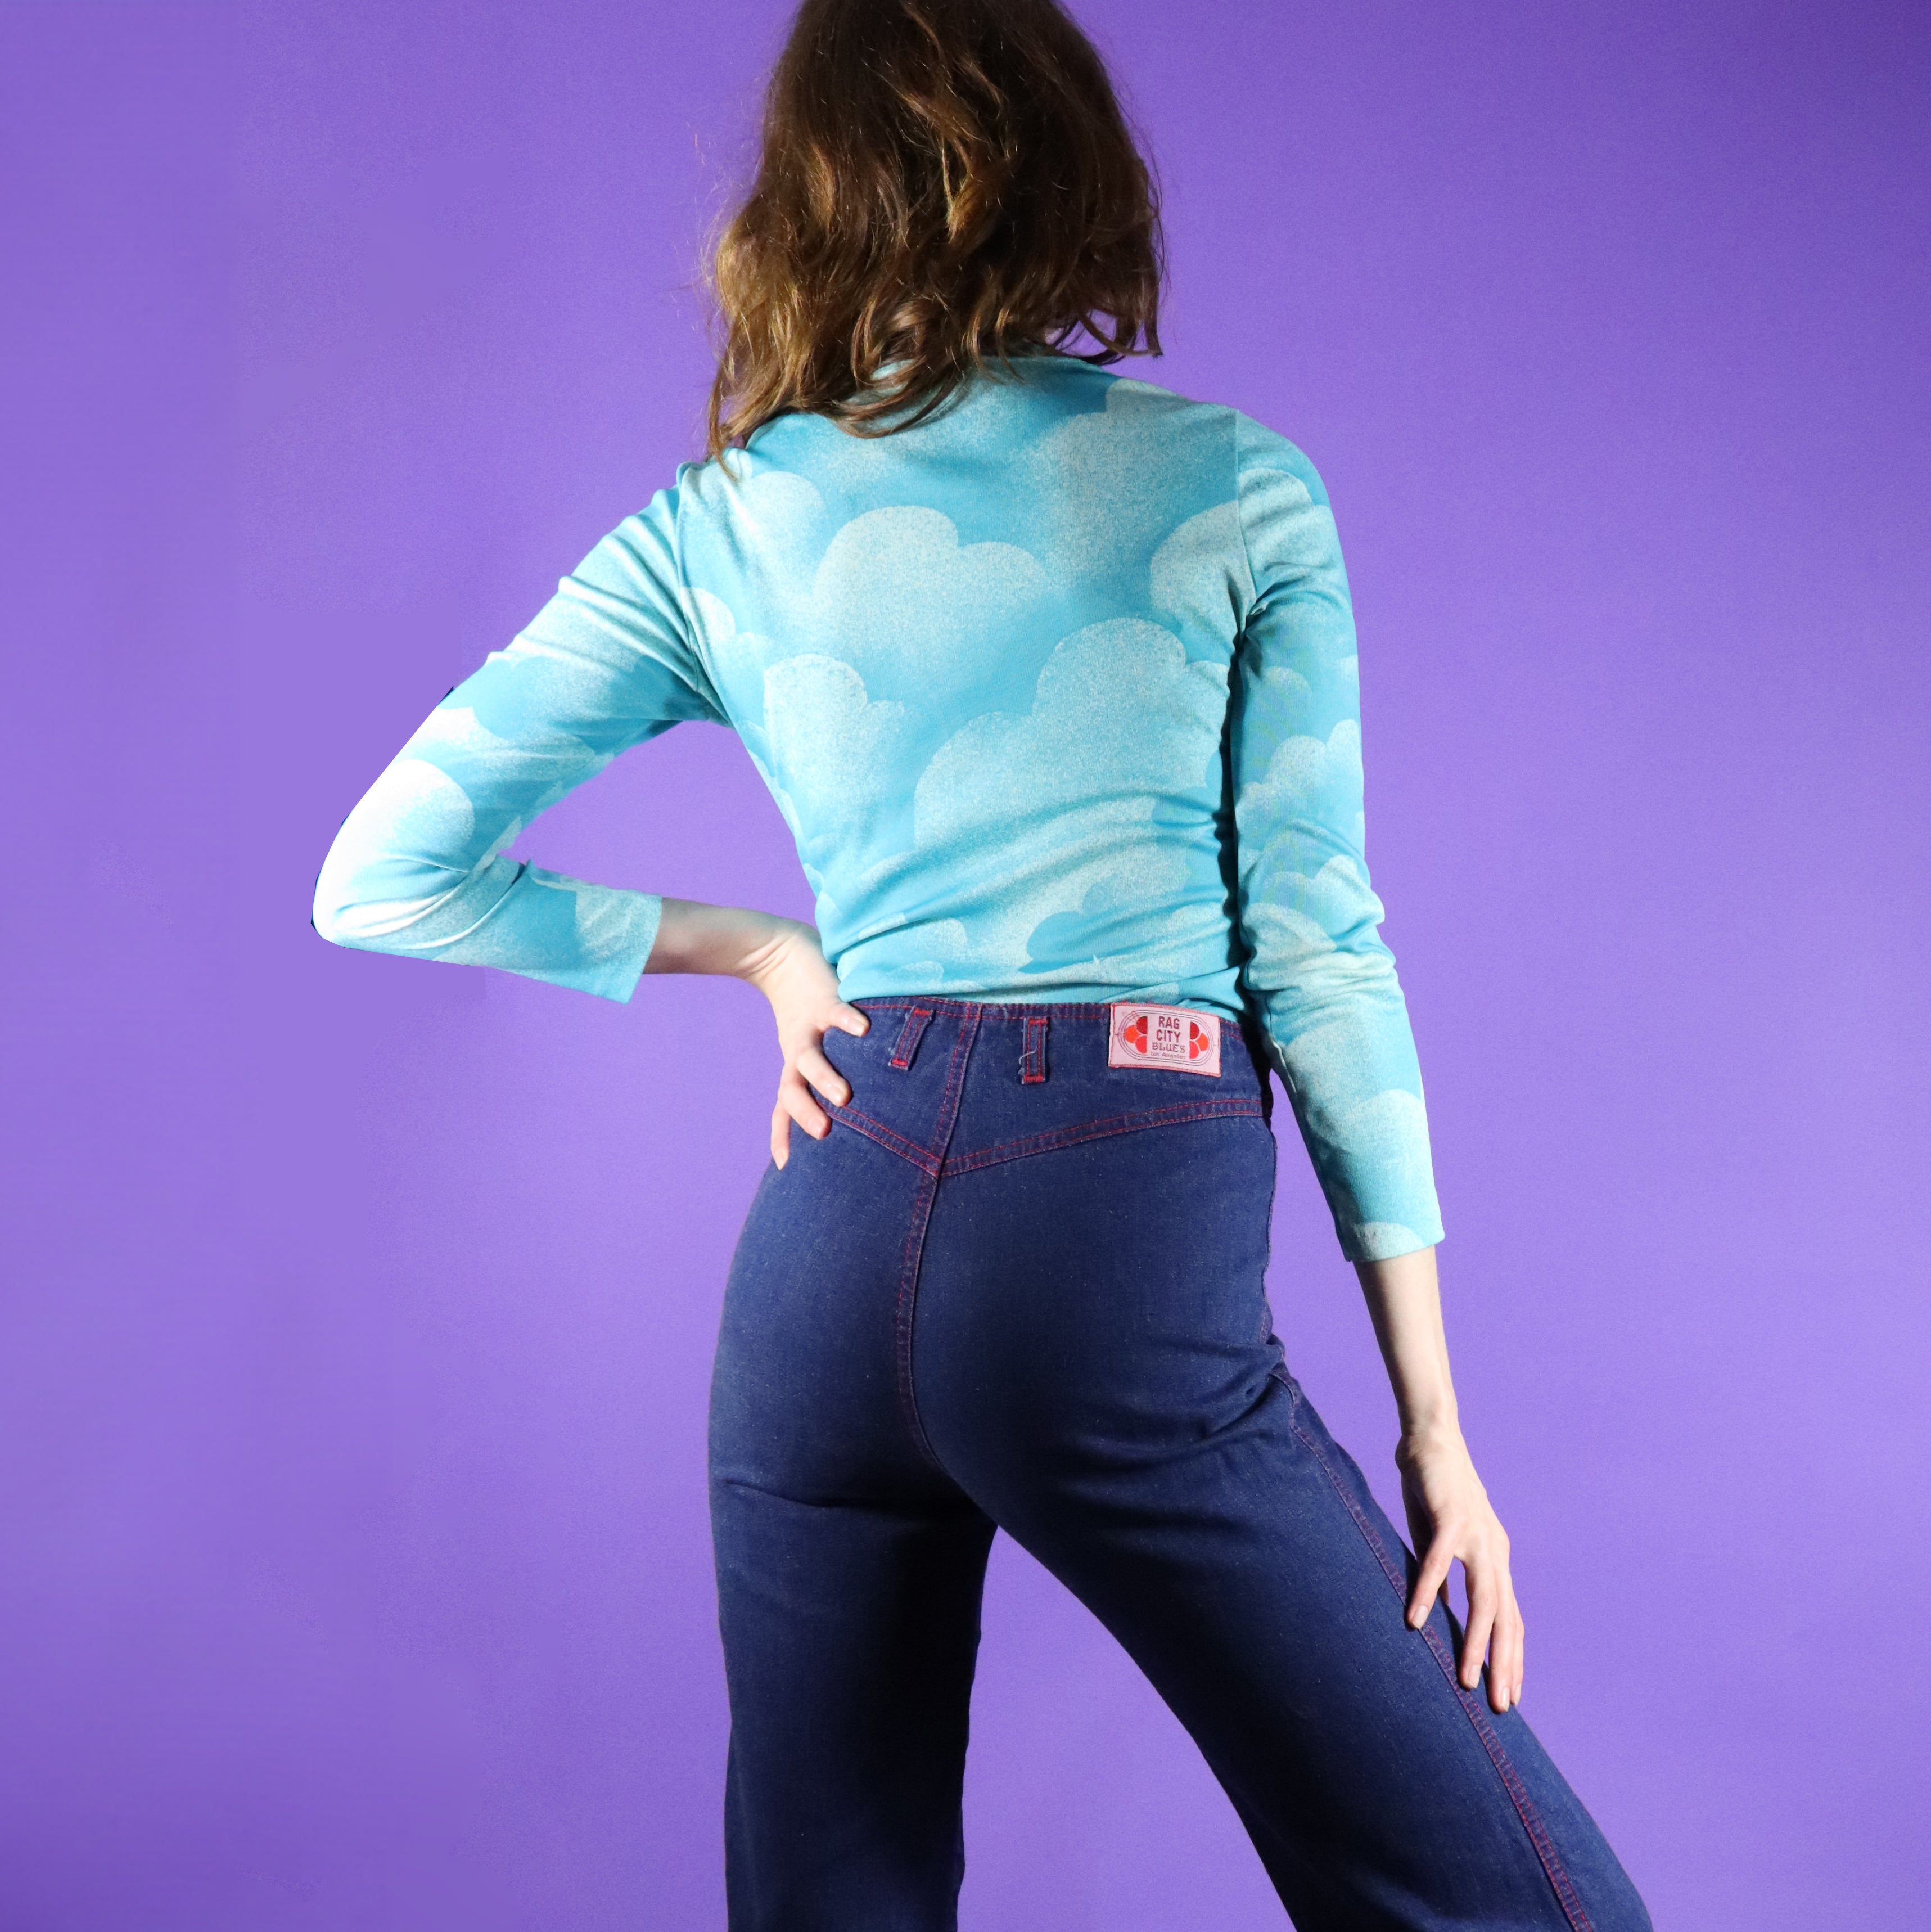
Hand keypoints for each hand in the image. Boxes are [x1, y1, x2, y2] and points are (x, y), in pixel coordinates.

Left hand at [737, 918, 869, 1167]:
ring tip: (844, 1096)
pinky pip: (837, 1012)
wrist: (780, 950)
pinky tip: (865, 1031)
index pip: (785, 1106)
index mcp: (796, 1065)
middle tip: (824, 1134)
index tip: (785, 1167)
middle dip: (806, 1112)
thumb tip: (854, 1103)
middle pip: (793, 1088)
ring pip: (811, 1057)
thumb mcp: (811, 1040)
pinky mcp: (825, 998)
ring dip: (825, 1077)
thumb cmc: (804, 1003)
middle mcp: (799, 1050)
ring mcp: (810, 1026)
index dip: (783, 1134)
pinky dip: (849, 1021)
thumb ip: (830, 1070)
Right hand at [1396, 1421, 1523, 1713]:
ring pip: (1484, 1598)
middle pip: (1506, 1617)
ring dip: (1477, 1641)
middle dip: (1505, 1664)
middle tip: (1501, 1706)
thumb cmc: (1433, 1491)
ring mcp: (1476, 1534)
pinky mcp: (1450, 1517)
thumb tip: (1444, 1613)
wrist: (1431, 1439)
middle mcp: (1494, 1550)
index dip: (1513, 1657)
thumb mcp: (1442, 1541)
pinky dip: (1430, 1591)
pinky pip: (1440, 1562)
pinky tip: (1418, 1619)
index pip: (1512, 1617)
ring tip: (1468, 1678)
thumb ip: (1447, 1576)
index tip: (1511, 1694)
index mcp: (1495, 1557)